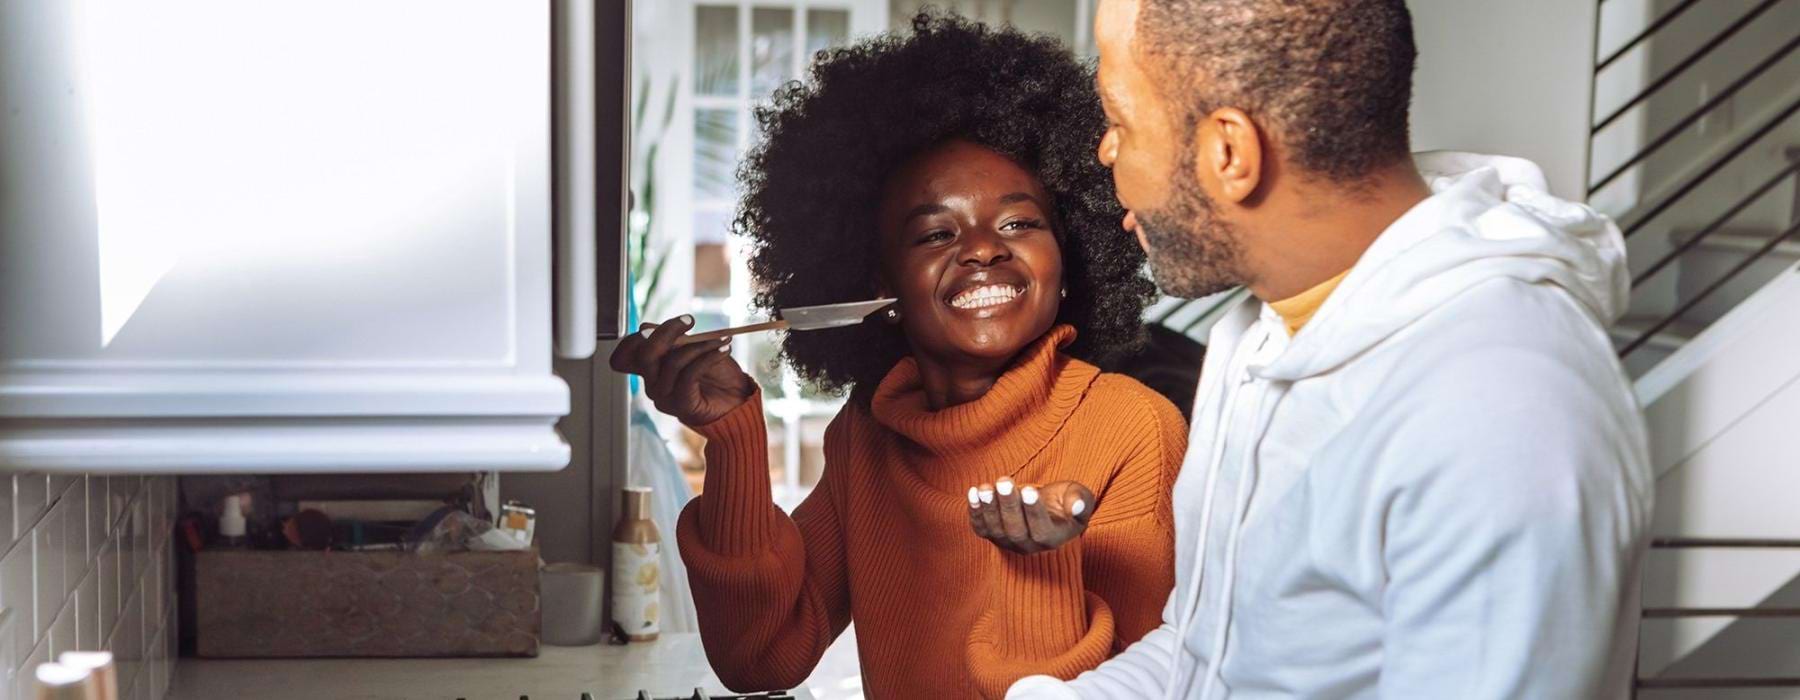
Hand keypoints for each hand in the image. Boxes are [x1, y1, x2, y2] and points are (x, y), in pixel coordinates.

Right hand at [609, 315, 755, 425]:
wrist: (737, 401)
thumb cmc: (716, 375)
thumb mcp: (693, 348)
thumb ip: (672, 339)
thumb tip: (646, 327)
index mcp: (651, 369)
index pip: (628, 352)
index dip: (646, 333)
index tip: (681, 320)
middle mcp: (652, 384)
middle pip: (645, 355)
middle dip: (667, 332)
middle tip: (690, 320)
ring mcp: (664, 397)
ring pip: (673, 362)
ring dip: (700, 345)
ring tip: (722, 340)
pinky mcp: (681, 406)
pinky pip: (689, 375)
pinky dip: (708, 357)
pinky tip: (724, 350)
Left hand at [968, 478, 1094, 554]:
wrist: (1044, 507)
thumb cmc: (1064, 500)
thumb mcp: (1079, 496)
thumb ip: (1081, 501)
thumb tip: (1077, 506)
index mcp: (1053, 539)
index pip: (1041, 531)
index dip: (1034, 512)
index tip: (1030, 490)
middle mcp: (1028, 546)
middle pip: (1016, 531)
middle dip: (1009, 505)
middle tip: (1005, 481)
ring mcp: (1007, 542)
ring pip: (996, 530)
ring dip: (989, 508)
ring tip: (986, 487)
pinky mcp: (991, 535)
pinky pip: (980, 528)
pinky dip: (975, 512)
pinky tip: (974, 492)